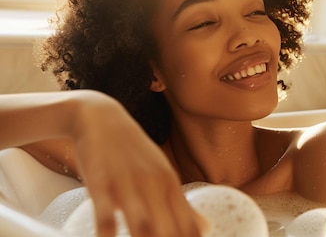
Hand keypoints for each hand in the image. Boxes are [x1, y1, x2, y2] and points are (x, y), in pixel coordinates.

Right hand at [69, 91, 205, 236]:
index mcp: (170, 184)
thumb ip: (181, 204)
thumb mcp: (162, 173)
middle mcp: (154, 184)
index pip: (188, 225)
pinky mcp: (100, 183)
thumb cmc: (133, 152)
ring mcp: (128, 184)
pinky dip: (108, 234)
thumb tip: (206, 228)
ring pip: (143, 225)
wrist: (100, 118)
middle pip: (169, 230)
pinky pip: (106, 215)